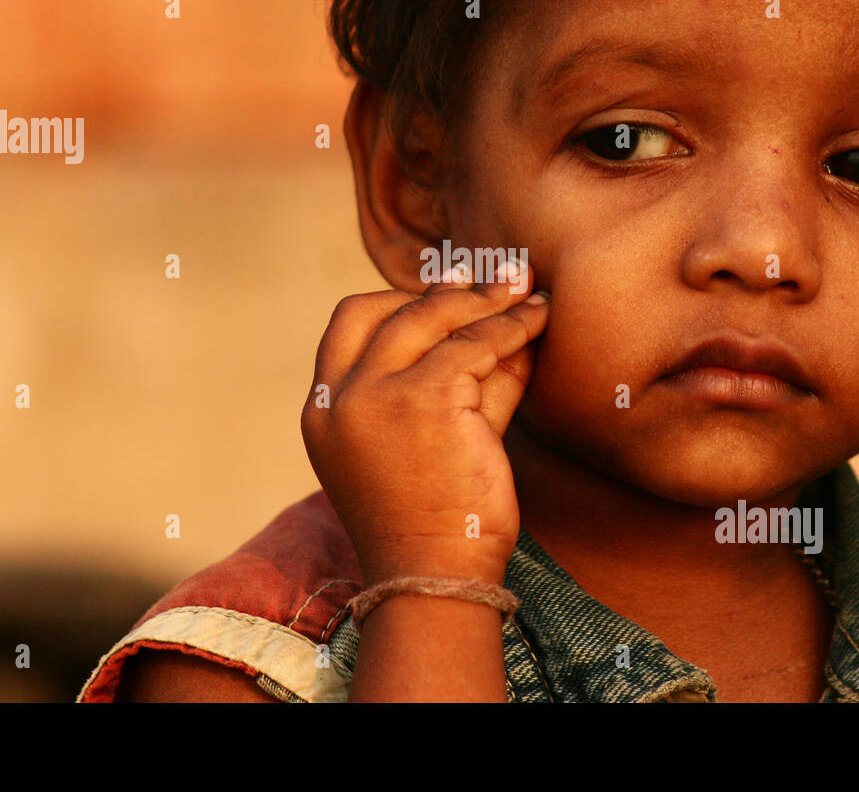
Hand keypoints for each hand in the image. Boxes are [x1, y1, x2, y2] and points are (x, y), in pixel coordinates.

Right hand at [301, 258, 548, 586]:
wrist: (435, 578)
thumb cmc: (432, 520)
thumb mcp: (424, 441)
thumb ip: (448, 383)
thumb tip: (499, 324)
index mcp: (322, 409)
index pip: (350, 322)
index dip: (400, 298)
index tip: (446, 289)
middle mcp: (338, 397)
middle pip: (392, 311)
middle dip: (450, 291)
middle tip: (497, 280)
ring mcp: (375, 395)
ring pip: (436, 321)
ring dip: (488, 303)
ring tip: (527, 295)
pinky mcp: (424, 399)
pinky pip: (475, 345)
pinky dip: (511, 328)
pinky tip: (536, 322)